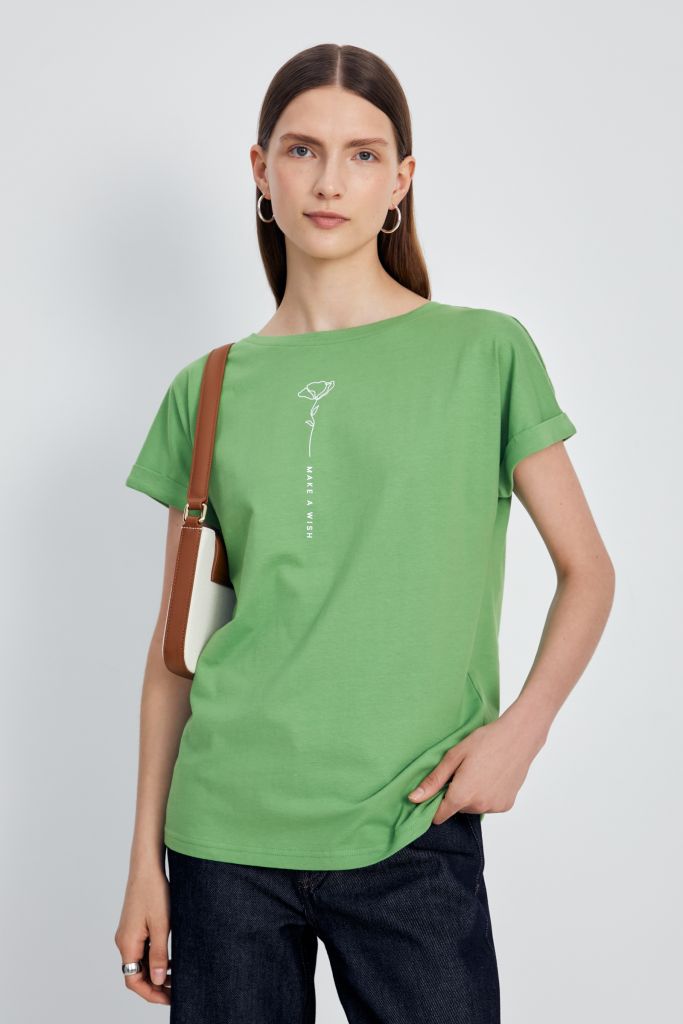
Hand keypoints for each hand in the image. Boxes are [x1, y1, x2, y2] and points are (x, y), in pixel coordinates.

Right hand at [114, 865, 171, 1004]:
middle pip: (135, 974)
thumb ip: (159, 954)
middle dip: (154, 985)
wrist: (146, 866)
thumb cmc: (154, 891)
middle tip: (176, 991)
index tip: (169, 998)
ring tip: (175, 977)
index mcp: (127, 943)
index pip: (134, 981)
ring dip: (155, 972)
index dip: (151, 993)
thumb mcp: (161, 925)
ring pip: (139, 962)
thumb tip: (157, 981)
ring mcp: (128, 933)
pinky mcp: (134, 926)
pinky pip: (141, 950)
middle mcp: (124, 941)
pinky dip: (154, 959)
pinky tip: (169, 959)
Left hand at [407, 708, 546, 824]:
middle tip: (463, 770)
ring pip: (473, 807)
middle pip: (457, 809)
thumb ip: (434, 781)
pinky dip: (487, 795)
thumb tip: (413, 798)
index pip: (439, 816)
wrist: (519, 737)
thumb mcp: (454, 756)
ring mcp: (494, 807)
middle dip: (455, 794)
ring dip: (471, 795)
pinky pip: (489, 805)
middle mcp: (479, 806)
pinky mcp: (506, 805)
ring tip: (479, 771)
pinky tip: (492, 776)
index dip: (434, 804)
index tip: (437, 789)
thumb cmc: (485, 741)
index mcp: (462, 795)